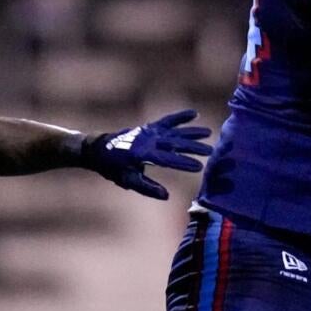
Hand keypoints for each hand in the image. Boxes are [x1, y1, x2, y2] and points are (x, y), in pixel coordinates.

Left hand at [74, 109, 212, 199]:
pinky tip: (194, 114)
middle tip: (210, 151)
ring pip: (174, 131)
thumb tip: (166, 195)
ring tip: (208, 133)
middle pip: (175, 143)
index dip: (184, 163)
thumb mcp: (128, 180)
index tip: (199, 167)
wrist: (99, 149)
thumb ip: (147, 188)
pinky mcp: (150, 126)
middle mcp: (148, 140)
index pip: (168, 159)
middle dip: (193, 147)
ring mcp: (149, 131)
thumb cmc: (114, 168)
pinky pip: (167, 121)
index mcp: (143, 154)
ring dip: (192, 132)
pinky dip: (180, 117)